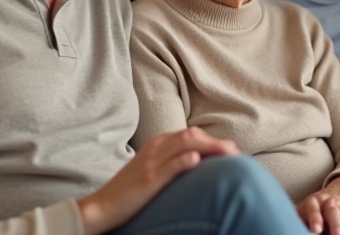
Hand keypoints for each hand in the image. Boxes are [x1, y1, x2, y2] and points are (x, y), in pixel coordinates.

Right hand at [77, 128, 239, 234]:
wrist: (103, 206)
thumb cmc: (130, 190)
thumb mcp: (152, 169)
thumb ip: (173, 161)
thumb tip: (198, 161)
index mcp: (157, 143)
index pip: (191, 134)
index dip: (213, 139)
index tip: (231, 150)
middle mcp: (156, 148)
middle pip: (191, 135)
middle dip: (216, 142)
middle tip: (236, 153)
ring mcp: (152, 162)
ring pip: (184, 144)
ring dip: (210, 147)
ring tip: (228, 154)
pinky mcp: (149, 178)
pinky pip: (169, 165)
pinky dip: (184, 159)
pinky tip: (197, 160)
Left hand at [295, 175, 339, 234]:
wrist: (329, 198)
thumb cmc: (310, 212)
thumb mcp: (301, 214)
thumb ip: (300, 222)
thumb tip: (293, 230)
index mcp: (312, 203)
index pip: (313, 208)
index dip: (315, 218)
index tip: (316, 230)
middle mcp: (329, 203)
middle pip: (333, 212)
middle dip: (336, 226)